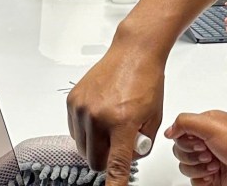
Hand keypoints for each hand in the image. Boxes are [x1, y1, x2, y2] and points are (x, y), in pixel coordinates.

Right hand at [67, 45, 164, 182]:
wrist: (133, 52)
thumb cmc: (146, 80)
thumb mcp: (154, 118)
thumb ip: (142, 144)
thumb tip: (128, 159)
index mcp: (123, 121)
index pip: (116, 164)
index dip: (114, 183)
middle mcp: (98, 115)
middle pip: (95, 160)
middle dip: (108, 160)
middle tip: (119, 144)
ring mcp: (82, 108)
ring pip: (83, 148)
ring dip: (96, 145)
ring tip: (111, 126)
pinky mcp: (73, 101)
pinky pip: (75, 131)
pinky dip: (86, 131)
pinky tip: (100, 116)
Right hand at [165, 111, 226, 185]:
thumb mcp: (212, 124)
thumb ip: (185, 122)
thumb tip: (169, 130)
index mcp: (206, 125)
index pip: (180, 132)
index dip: (186, 140)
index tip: (199, 142)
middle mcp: (206, 141)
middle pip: (180, 150)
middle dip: (192, 154)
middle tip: (208, 153)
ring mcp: (208, 160)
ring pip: (185, 166)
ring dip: (198, 167)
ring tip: (214, 165)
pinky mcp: (211, 177)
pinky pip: (193, 180)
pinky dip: (201, 180)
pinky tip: (213, 176)